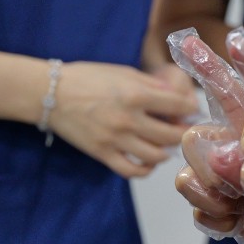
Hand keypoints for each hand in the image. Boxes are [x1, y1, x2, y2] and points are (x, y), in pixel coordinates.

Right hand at [49, 61, 198, 177]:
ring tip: (166, 144)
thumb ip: (151, 86)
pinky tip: (148, 161)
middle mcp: (129, 119)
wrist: (51, 94)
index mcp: (136, 94)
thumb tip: (177, 98)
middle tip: (184, 129)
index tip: (192, 109)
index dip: (192, 108)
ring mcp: (116, 140)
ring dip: (167, 151)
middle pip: (172, 135)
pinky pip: (132, 171)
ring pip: (156, 156)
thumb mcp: (123, 72)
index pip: (179, 106)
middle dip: (184, 132)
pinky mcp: (103, 154)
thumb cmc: (88, 78)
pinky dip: (146, 169)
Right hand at [172, 29, 243, 243]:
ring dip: (204, 183)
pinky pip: (201, 196)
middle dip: (207, 141)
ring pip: (203, 158)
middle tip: (224, 176)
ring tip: (230, 210)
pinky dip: (205, 209)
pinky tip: (226, 225)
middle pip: (223, 117)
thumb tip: (224, 156)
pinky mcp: (239, 211)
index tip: (227, 37)